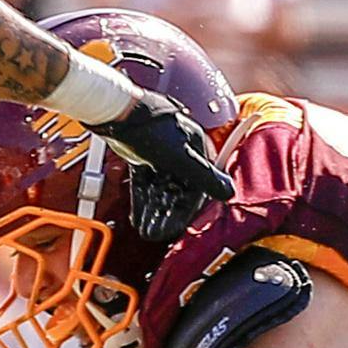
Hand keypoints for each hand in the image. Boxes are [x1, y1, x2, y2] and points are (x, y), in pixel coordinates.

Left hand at [95, 88, 234, 244]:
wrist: (118, 115)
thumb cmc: (152, 130)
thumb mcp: (182, 159)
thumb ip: (205, 177)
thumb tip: (229, 192)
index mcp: (195, 148)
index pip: (198, 185)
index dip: (187, 209)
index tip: (178, 227)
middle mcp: (180, 150)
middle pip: (177, 189)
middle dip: (167, 213)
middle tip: (158, 233)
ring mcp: (159, 153)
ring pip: (160, 187)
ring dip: (153, 209)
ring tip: (146, 229)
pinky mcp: (141, 154)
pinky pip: (145, 181)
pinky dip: (142, 198)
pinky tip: (137, 216)